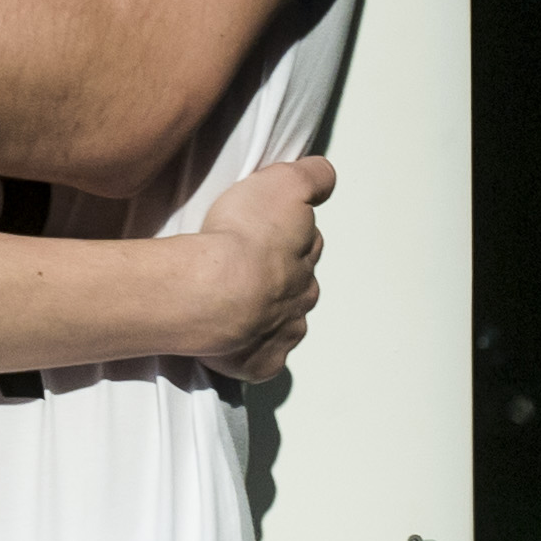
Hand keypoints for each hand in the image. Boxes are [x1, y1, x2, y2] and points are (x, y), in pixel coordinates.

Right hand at [188, 157, 334, 381]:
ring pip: (282, 323)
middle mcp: (301, 297)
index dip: (290, 236)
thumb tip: (325, 179)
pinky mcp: (261, 362)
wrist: (215, 291)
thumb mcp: (283, 183)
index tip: (272, 233)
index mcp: (306, 255)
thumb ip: (312, 177)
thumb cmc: (244, 236)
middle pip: (297, 285)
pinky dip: (251, 352)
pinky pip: (262, 359)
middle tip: (249, 270)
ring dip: (266, 316)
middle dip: (281, 278)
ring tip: (235, 306)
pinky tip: (233, 342)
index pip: (307, 244)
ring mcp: (283, 333)